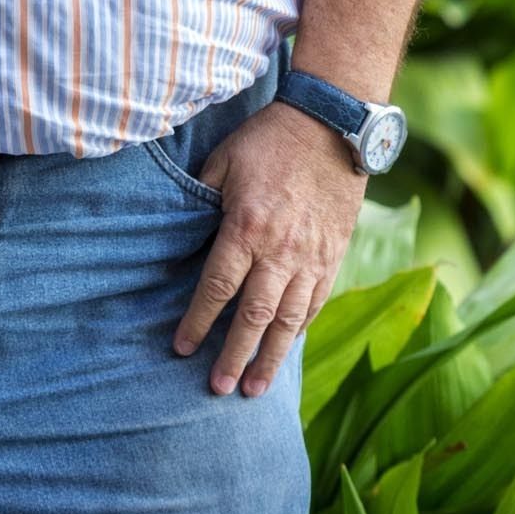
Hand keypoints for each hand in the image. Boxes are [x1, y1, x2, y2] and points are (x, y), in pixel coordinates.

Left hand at [171, 103, 364, 397]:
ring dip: (269, 357)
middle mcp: (280, 251)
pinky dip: (299, 330)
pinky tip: (285, 348)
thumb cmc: (269, 139)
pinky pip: (315, 303)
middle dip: (234, 356)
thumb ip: (204, 196)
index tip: (181, 348)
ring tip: (255, 388)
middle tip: (218, 388)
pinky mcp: (333, 255)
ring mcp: (311, 257)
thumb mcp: (223, 159)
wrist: (330, 125)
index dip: (198, 322)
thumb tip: (186, 226)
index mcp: (246, 227)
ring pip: (288, 320)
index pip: (217, 287)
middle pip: (253, 316)